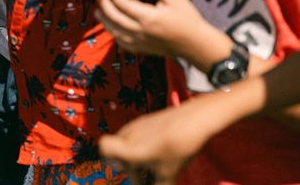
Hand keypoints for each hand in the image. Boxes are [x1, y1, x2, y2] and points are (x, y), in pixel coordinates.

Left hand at [95, 0, 227, 61]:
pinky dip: (114, 35)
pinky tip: (111, 29)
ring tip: (98, 11)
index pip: (123, 4)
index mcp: (148, 18)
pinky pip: (122, 44)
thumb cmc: (188, 19)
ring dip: (104, 21)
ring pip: (115, 32)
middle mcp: (141, 31)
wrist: (198, 45)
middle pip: (115, 18)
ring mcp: (141, 42)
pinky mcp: (143, 49)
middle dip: (104, 5)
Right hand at [99, 101, 219, 184]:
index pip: (104, 147)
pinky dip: (141, 148)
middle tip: (145, 180)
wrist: (195, 120)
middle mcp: (129, 135)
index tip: (124, 171)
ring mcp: (136, 125)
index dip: (108, 160)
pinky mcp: (146, 120)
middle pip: (119, 153)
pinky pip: (135, 136)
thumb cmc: (180, 147)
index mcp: (130, 149)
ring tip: (153, 168)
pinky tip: (158, 153)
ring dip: (135, 159)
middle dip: (130, 170)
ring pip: (127, 144)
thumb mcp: (169, 173)